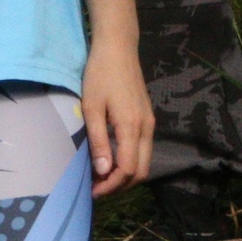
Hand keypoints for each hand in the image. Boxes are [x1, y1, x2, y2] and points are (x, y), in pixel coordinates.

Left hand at [80, 37, 151, 197]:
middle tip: (96, 188)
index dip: (111, 185)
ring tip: (100, 177)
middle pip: (140, 171)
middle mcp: (146, 128)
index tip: (92, 191)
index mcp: (132, 127)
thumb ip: (99, 141)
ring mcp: (149, 123)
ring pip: (144, 162)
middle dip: (120, 186)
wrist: (118, 49)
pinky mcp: (147, 118)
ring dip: (125, 175)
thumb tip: (102, 172)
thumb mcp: (92, 107)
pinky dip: (129, 162)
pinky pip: (143, 150)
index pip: (127, 169)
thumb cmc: (100, 74)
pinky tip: (110, 159)